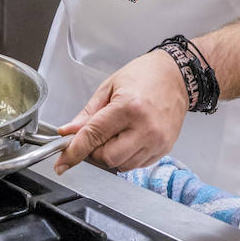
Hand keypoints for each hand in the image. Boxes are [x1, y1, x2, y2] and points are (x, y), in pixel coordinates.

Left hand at [53, 50, 186, 174]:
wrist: (176, 76)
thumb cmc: (144, 75)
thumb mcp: (109, 87)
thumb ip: (88, 114)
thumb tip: (69, 132)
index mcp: (128, 107)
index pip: (94, 136)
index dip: (74, 151)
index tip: (62, 162)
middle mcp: (145, 128)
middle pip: (107, 158)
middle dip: (94, 151)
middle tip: (94, 136)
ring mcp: (157, 141)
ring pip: (122, 165)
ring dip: (110, 155)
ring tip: (116, 132)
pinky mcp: (164, 149)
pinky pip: (136, 164)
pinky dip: (126, 156)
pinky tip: (129, 136)